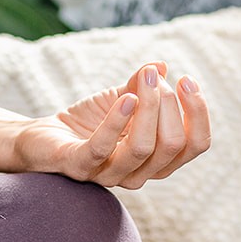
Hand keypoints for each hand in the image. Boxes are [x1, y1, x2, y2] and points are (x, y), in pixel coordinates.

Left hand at [13, 62, 210, 188]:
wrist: (42, 136)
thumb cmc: (87, 121)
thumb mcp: (121, 98)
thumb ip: (143, 86)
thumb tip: (161, 66)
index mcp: (156, 161)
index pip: (195, 145)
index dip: (198, 113)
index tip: (187, 79)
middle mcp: (138, 174)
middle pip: (172, 144)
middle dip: (169, 104)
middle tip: (153, 77)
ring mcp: (109, 175)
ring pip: (143, 148)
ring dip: (148, 107)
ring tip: (145, 79)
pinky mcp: (80, 168)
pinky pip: (103, 148)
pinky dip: (117, 120)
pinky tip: (125, 97)